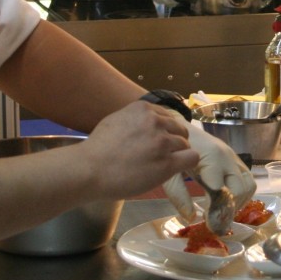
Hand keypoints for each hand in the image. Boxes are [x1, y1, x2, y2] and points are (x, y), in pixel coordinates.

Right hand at [81, 101, 198, 200]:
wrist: (90, 169)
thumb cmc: (97, 149)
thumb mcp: (116, 120)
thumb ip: (136, 119)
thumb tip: (149, 121)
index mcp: (143, 109)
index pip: (168, 116)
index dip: (165, 130)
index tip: (159, 140)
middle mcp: (155, 122)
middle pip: (179, 129)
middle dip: (173, 141)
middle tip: (162, 154)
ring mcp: (162, 142)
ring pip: (185, 145)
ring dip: (177, 154)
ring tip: (162, 164)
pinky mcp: (167, 163)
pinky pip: (191, 158)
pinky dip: (187, 163)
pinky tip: (177, 168)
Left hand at [163, 123, 255, 220]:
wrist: (177, 127)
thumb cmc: (172, 150)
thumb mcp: (170, 174)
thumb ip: (179, 195)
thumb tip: (191, 217)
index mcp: (211, 160)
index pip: (221, 192)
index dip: (216, 211)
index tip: (207, 222)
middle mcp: (227, 158)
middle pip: (239, 190)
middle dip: (229, 208)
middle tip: (216, 220)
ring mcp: (233, 157)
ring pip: (249, 185)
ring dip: (239, 202)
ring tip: (223, 211)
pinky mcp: (235, 158)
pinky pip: (248, 179)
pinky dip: (243, 193)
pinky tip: (228, 200)